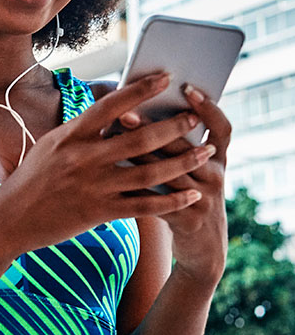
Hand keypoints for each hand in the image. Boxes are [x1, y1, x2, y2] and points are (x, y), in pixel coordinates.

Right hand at [0, 73, 210, 255]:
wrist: (8, 219)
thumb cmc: (31, 179)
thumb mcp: (50, 146)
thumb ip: (81, 131)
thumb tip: (113, 114)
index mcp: (70, 136)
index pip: (111, 106)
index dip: (141, 90)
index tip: (165, 78)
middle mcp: (83, 159)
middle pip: (140, 138)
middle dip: (174, 126)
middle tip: (194, 118)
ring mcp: (92, 186)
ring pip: (149, 172)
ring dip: (183, 161)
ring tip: (205, 151)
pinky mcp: (98, 212)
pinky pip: (144, 206)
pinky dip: (170, 201)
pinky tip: (189, 195)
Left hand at [115, 82, 228, 285]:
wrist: (203, 245)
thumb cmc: (188, 197)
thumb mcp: (194, 171)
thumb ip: (175, 146)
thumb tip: (140, 109)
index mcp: (219, 159)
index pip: (222, 128)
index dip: (209, 108)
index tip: (187, 89)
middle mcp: (216, 176)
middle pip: (187, 147)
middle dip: (154, 128)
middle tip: (126, 113)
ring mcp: (204, 199)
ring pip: (168, 172)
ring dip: (138, 156)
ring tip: (112, 141)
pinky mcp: (187, 220)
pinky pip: (156, 200)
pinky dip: (132, 186)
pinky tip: (111, 175)